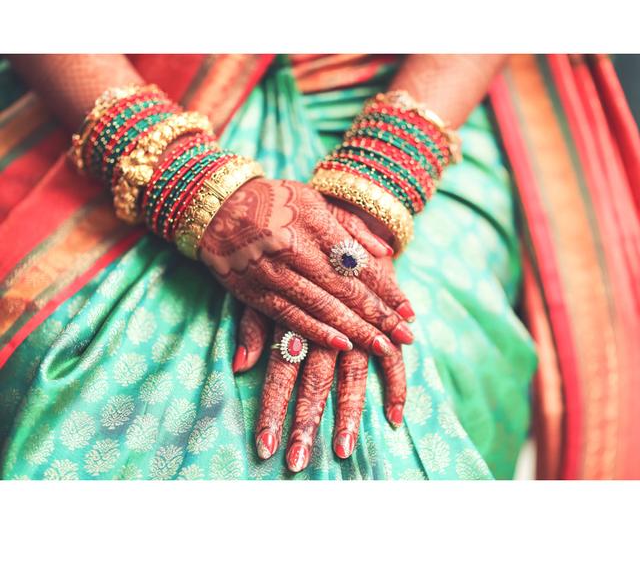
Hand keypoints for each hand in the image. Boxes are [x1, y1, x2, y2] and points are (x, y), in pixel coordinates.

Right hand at [199, 177, 413, 354]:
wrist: (215, 208)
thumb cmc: (274, 201)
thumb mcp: (314, 199)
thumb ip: (351, 226)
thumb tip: (388, 252)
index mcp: (312, 221)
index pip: (358, 262)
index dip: (386, 289)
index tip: (409, 311)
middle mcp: (293, 247)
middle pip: (344, 288)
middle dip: (378, 315)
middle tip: (405, 336)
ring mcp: (271, 272)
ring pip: (320, 307)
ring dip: (355, 330)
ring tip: (383, 347)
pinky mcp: (253, 292)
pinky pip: (290, 317)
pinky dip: (318, 333)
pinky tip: (343, 346)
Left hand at [233, 260, 409, 473]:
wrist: (331, 214)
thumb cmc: (288, 254)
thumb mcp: (266, 282)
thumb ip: (255, 325)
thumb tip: (242, 366)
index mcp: (293, 317)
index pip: (281, 373)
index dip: (272, 410)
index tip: (264, 448)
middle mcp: (324, 324)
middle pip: (314, 381)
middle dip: (304, 423)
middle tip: (296, 463)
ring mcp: (357, 323)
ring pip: (352, 376)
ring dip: (348, 416)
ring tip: (344, 453)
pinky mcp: (382, 321)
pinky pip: (392, 357)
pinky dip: (396, 386)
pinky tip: (394, 418)